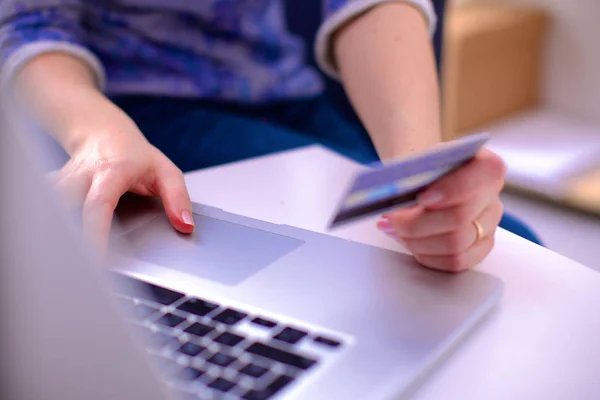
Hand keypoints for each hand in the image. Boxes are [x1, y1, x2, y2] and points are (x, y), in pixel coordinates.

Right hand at [50, 109, 193, 254]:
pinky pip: (43, 206)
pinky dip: (47, 222)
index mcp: (112, 172)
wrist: (105, 133)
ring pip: (48, 205)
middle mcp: (83, 175)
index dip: (94, 233)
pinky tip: (54, 243)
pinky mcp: (52, 187)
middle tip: (77, 269)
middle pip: (62, 205)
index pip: (98, 204)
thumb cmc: (136, 156)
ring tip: (66, 261)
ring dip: (54, 231)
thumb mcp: (166, 172)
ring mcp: (63, 180)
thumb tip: (185, 226)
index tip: (96, 259)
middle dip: (64, 235)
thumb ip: (178, 198)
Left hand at [376, 149, 505, 271]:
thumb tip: (394, 190)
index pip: (480, 178)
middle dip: (416, 222)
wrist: (421, 176)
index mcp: (484, 166)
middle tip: (390, 218)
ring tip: (393, 228)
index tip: (421, 197)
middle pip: (459, 218)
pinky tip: (407, 240)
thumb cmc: (419, 165)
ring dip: (415, 240)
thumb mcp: (414, 156)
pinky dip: (424, 254)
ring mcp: (488, 225)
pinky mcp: (478, 248)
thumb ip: (412, 168)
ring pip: (454, 245)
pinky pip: (454, 261)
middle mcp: (492, 196)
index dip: (450, 190)